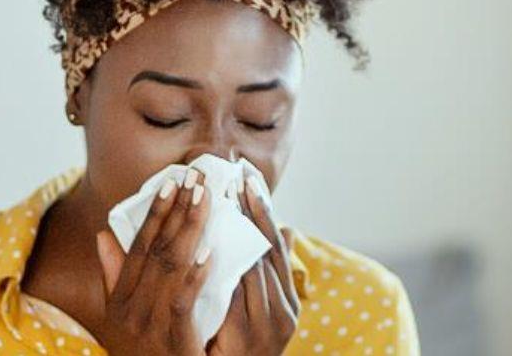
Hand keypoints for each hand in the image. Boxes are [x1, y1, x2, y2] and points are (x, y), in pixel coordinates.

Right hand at [94, 169, 213, 355]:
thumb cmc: (146, 350)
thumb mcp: (123, 315)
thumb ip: (115, 275)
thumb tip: (103, 236)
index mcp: (120, 299)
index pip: (138, 246)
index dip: (154, 213)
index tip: (170, 182)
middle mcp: (131, 308)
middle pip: (156, 250)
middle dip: (177, 211)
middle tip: (196, 180)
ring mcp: (151, 324)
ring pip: (170, 268)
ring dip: (189, 230)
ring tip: (205, 201)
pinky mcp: (174, 340)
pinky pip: (183, 300)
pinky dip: (195, 274)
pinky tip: (209, 251)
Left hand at [207, 176, 299, 355]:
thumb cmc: (236, 353)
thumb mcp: (252, 309)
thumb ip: (263, 271)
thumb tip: (289, 228)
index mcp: (284, 298)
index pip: (274, 243)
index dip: (261, 209)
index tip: (248, 176)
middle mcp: (285, 308)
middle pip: (271, 248)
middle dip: (255, 210)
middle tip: (241, 174)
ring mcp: (275, 323)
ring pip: (261, 266)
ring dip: (247, 231)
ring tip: (232, 196)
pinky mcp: (258, 337)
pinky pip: (245, 294)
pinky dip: (238, 267)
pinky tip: (222, 244)